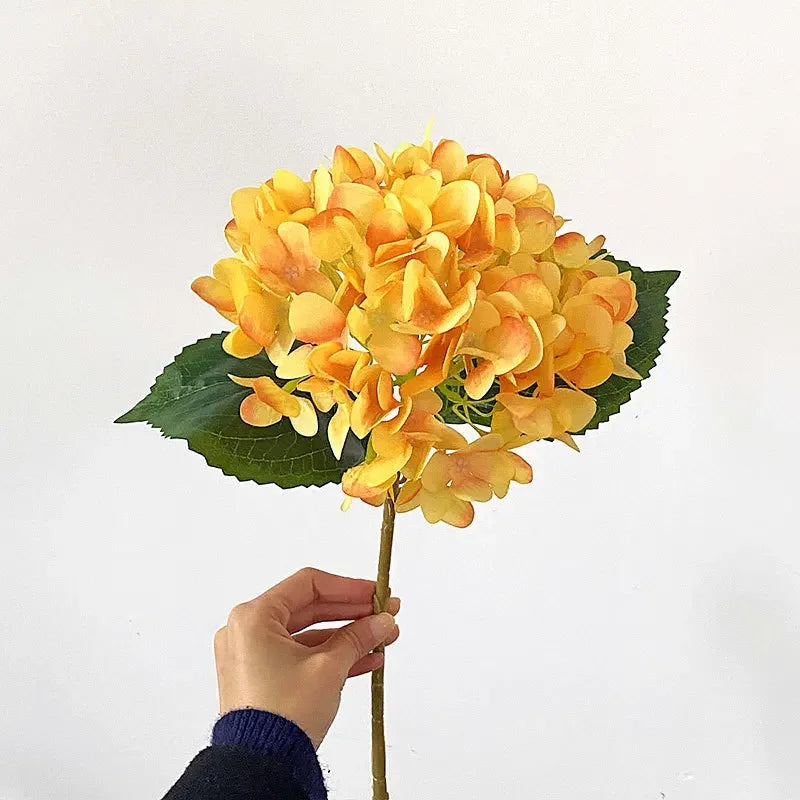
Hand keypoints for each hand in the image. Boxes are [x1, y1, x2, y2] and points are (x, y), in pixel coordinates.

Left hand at [213, 567, 399, 749]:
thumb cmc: (282, 715)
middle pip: (309, 608)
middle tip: (384, 613)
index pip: (308, 585)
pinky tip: (366, 658)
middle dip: (352, 613)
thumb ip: (358, 637)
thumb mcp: (329, 668)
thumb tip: (382, 621)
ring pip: (308, 634)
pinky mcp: (261, 677)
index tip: (375, 593)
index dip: (347, 587)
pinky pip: (301, 656)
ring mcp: (253, 656)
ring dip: (347, 636)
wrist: (261, 767)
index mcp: (253, 617)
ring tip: (382, 638)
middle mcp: (247, 631)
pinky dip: (331, 655)